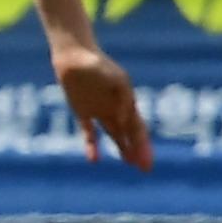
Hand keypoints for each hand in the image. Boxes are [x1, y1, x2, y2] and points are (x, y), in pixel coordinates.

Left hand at [51, 40, 152, 170]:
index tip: (146, 162)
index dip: (143, 146)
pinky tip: (94, 159)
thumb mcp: (115, 78)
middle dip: (138, 150)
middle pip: (130, 133)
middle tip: (145, 168)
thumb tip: (125, 120)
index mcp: (126, 101)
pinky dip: (92, 145)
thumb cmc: (96, 63)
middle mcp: (115, 108)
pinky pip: (89, 131)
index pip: (138, 128)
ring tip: (128, 162)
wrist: (74, 55)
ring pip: (114, 134)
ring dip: (122, 147)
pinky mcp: (82, 111)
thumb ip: (123, 98)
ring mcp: (99, 110)